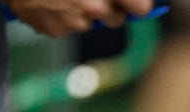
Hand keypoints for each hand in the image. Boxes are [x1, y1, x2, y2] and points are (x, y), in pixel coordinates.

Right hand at [5, 0, 153, 35]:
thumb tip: (138, 3)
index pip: (140, 8)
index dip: (137, 5)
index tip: (133, 4)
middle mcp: (94, 6)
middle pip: (117, 20)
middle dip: (109, 9)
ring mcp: (74, 21)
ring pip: (89, 24)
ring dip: (81, 12)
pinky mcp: (55, 30)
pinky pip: (66, 28)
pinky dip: (60, 17)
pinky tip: (48, 0)